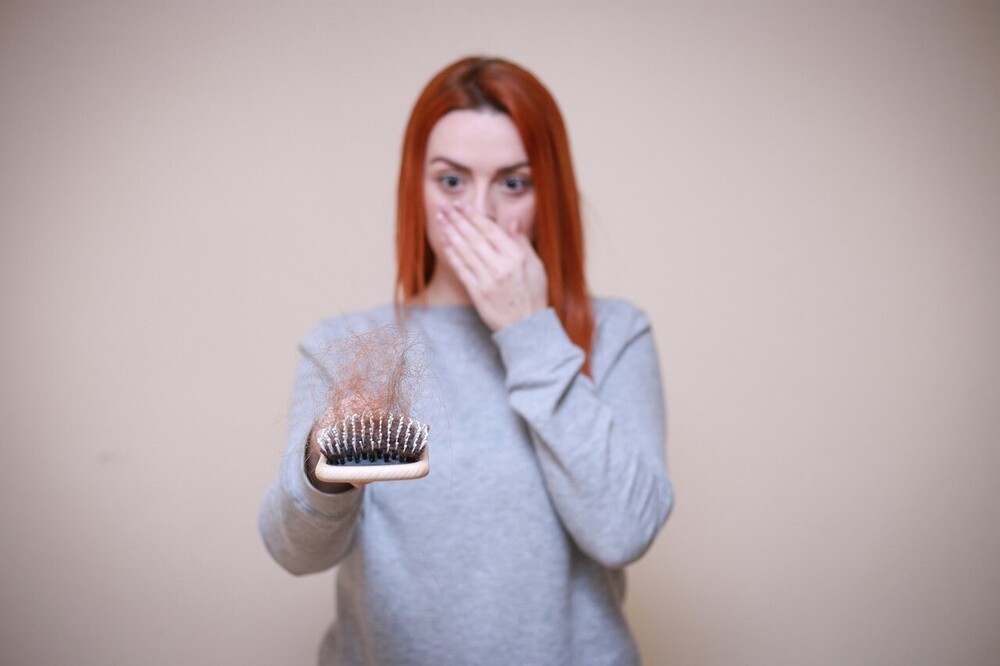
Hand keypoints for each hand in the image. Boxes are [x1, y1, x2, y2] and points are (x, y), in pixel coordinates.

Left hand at [437, 201, 547, 330]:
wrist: (527, 327)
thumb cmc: (534, 295)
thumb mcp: (537, 267)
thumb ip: (523, 243)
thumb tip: (513, 222)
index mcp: (516, 257)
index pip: (490, 230)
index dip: (473, 216)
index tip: (461, 205)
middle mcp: (501, 266)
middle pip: (474, 237)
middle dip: (458, 220)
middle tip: (445, 207)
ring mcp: (488, 280)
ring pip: (465, 251)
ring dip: (451, 233)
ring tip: (441, 220)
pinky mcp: (478, 293)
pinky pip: (462, 270)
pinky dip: (452, 255)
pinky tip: (444, 243)